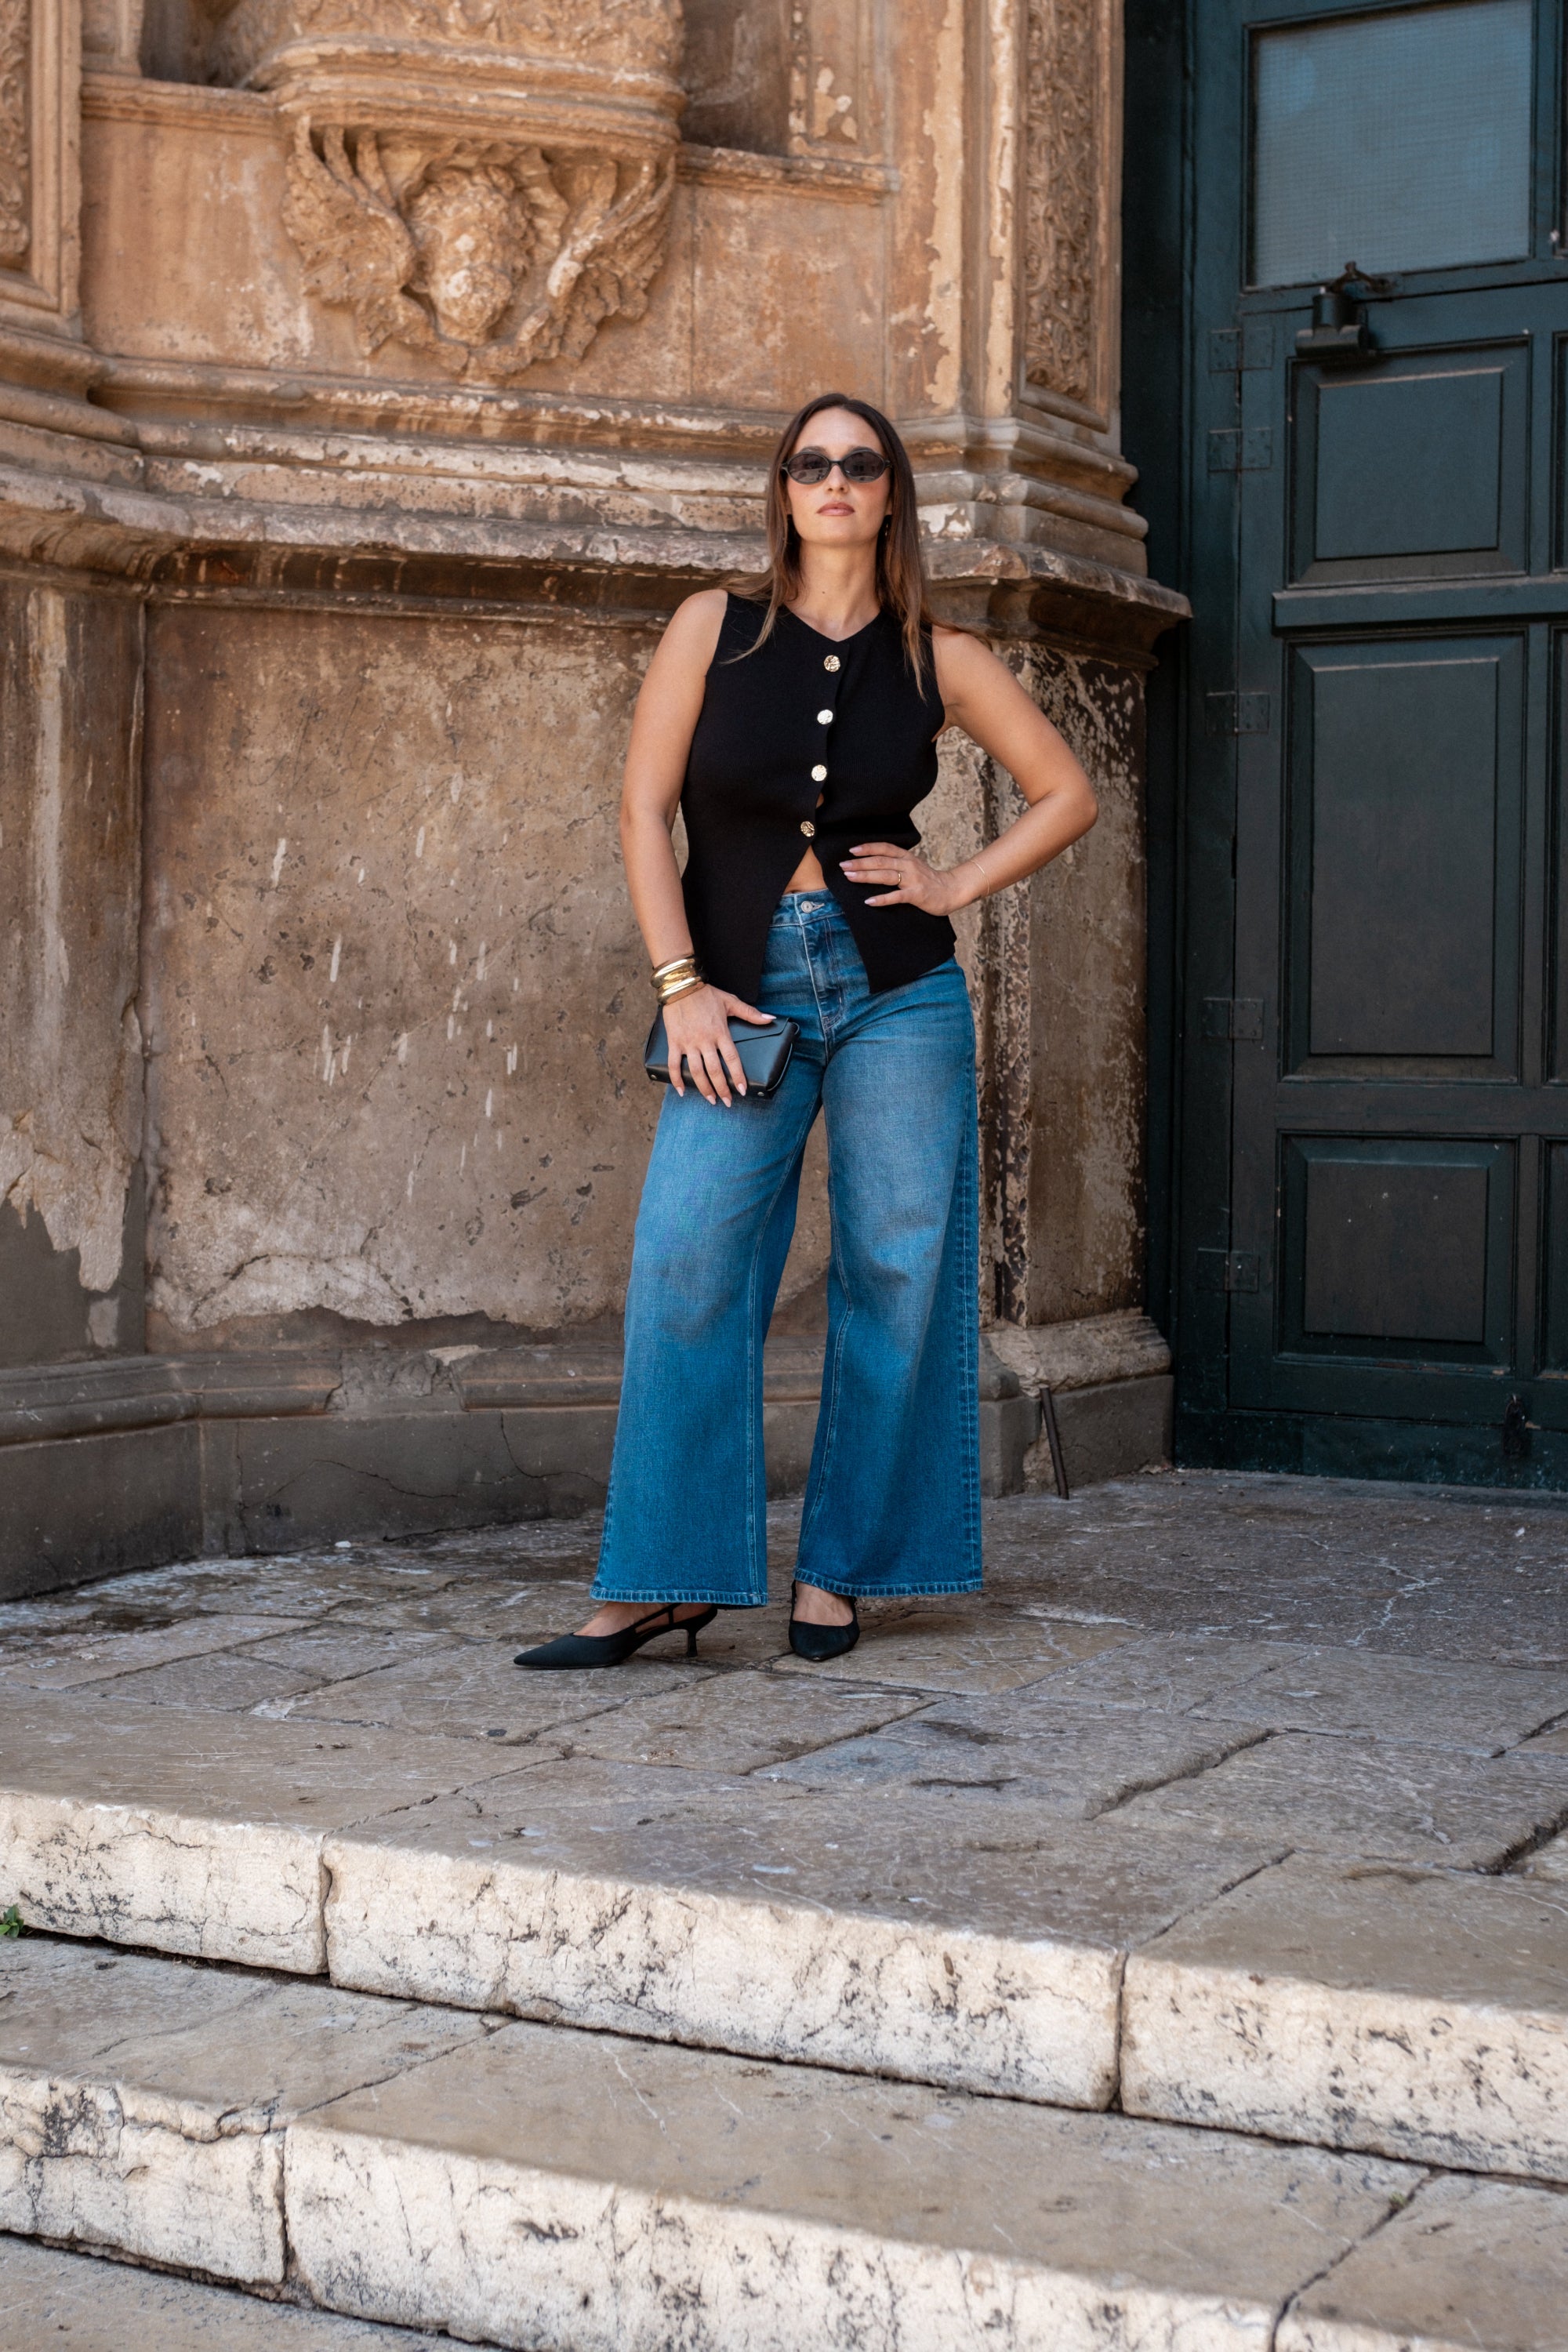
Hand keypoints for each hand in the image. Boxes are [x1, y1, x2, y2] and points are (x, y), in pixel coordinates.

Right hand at [662, 983, 770, 1104]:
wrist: (681, 986)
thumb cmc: (706, 994)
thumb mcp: (731, 1002)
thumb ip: (751, 1014)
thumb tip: (771, 1019)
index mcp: (720, 1032)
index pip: (732, 1059)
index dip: (738, 1076)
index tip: (741, 1090)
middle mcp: (704, 1040)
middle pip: (715, 1070)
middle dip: (722, 1089)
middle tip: (726, 1102)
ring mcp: (688, 1042)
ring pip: (696, 1071)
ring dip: (704, 1088)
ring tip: (710, 1099)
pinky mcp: (674, 1042)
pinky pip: (674, 1064)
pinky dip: (677, 1079)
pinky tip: (682, 1091)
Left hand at [840, 841, 963, 915]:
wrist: (951, 891)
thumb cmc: (929, 880)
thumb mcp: (913, 866)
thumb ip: (896, 863)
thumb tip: (873, 863)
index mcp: (906, 857)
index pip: (884, 848)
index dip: (868, 848)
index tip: (852, 850)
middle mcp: (908, 865)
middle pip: (880, 861)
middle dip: (860, 863)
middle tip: (843, 865)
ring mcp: (912, 880)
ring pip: (885, 875)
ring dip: (865, 876)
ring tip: (849, 877)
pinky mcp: (916, 895)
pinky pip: (896, 896)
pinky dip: (881, 899)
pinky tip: (869, 901)